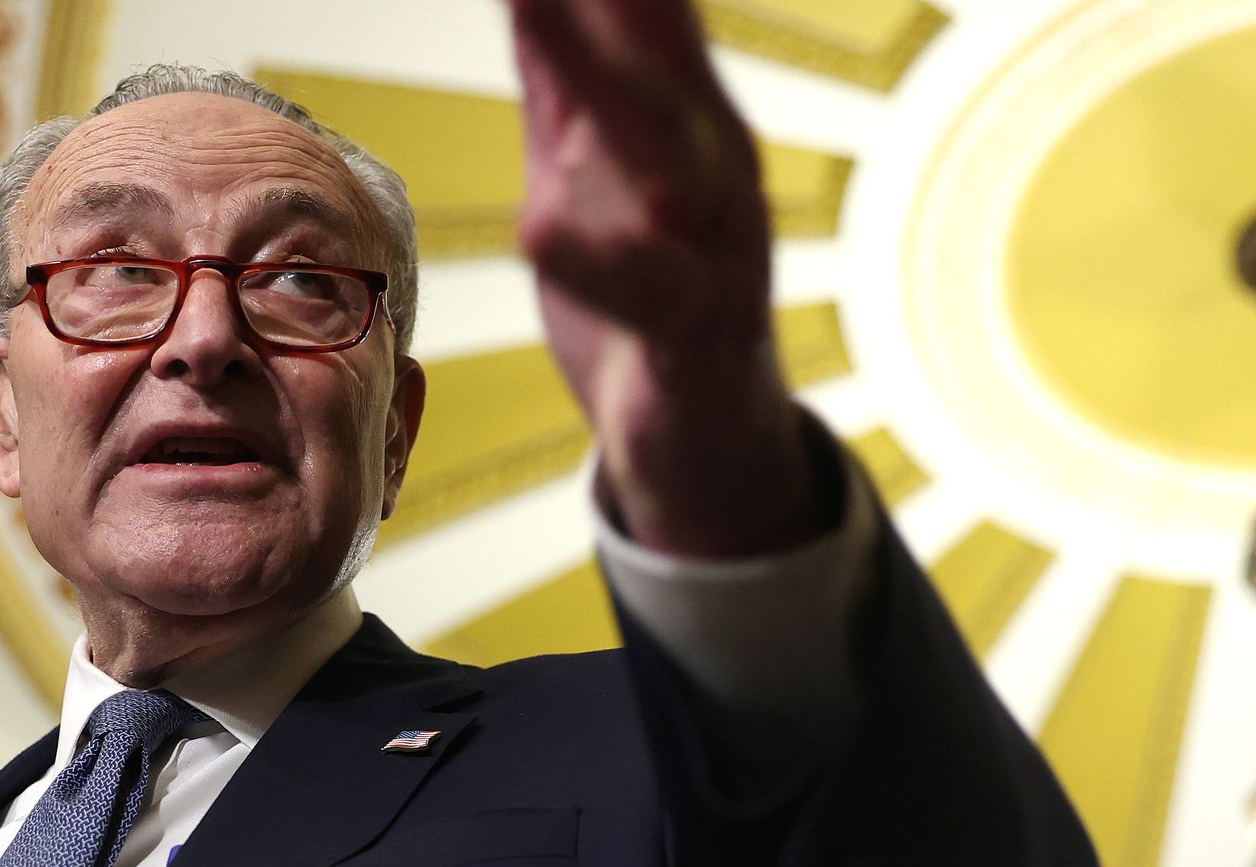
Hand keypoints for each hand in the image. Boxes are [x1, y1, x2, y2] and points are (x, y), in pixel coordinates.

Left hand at [510, 0, 828, 557]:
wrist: (700, 433)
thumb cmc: (645, 287)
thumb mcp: (588, 163)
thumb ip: (563, 70)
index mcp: (682, 115)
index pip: (644, 8)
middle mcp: (712, 168)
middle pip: (662, 57)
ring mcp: (716, 252)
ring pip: (673, 161)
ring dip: (614, 86)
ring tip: (540, 12)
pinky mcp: (695, 336)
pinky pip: (655, 294)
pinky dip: (603, 261)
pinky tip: (544, 227)